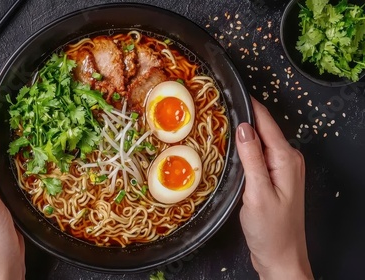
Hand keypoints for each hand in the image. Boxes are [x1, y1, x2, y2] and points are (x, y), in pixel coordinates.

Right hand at [236, 98, 312, 279]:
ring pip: (261, 141)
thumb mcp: (257, 192)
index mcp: (287, 159)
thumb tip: (243, 128)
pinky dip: (246, 148)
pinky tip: (232, 149)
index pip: (266, 122)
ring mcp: (283, 170)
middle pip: (264, 129)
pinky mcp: (275, 179)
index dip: (249, 105)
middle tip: (219, 104)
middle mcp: (288, 160)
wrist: (280, 257)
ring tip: (221, 121)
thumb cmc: (271, 230)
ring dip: (243, 132)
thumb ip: (251, 158)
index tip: (232, 91)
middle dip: (244, 115)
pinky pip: (260, 155)